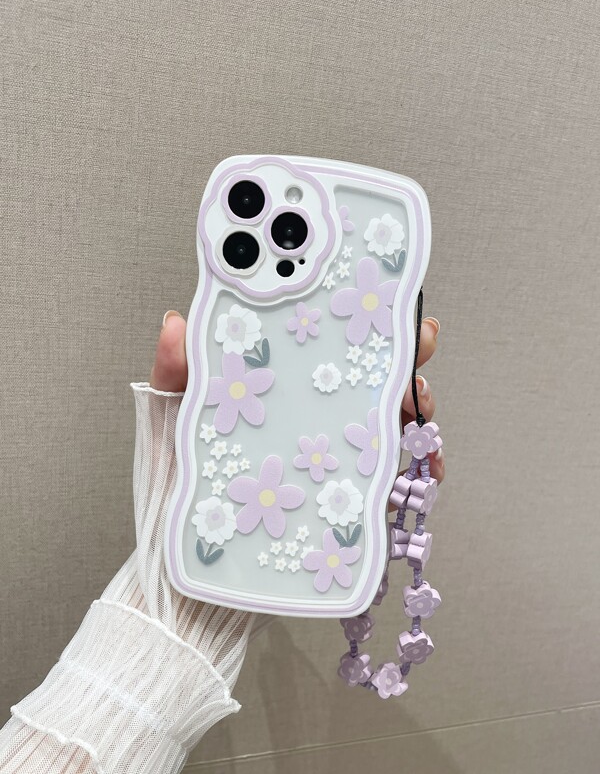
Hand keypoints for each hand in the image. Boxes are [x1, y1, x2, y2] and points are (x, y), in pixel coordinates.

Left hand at [149, 310, 444, 485]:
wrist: (189, 549)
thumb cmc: (181, 475)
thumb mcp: (175, 415)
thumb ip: (175, 371)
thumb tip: (175, 321)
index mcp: (283, 389)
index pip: (328, 347)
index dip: (360, 321)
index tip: (386, 302)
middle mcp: (316, 417)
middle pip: (375, 378)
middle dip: (407, 356)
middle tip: (418, 343)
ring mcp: (337, 457)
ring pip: (396, 422)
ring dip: (419, 409)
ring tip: (419, 406)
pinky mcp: (350, 498)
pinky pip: (398, 480)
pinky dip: (425, 471)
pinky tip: (430, 467)